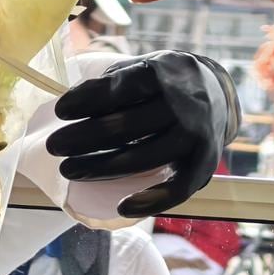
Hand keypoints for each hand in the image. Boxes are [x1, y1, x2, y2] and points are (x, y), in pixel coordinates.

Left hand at [46, 51, 240, 216]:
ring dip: (101, 168)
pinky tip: (121, 207)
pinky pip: (177, 188)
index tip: (59, 110)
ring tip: (68, 169)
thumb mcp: (143, 67)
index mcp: (164, 73)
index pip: (121, 87)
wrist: (220, 94)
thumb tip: (71, 102)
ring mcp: (196, 135)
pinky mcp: (204, 164)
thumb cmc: (164, 84)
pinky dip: (150, 201)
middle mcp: (184, 104)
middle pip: (127, 125)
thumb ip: (113, 82)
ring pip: (144, 157)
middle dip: (84, 137)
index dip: (88, 99)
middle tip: (53, 145)